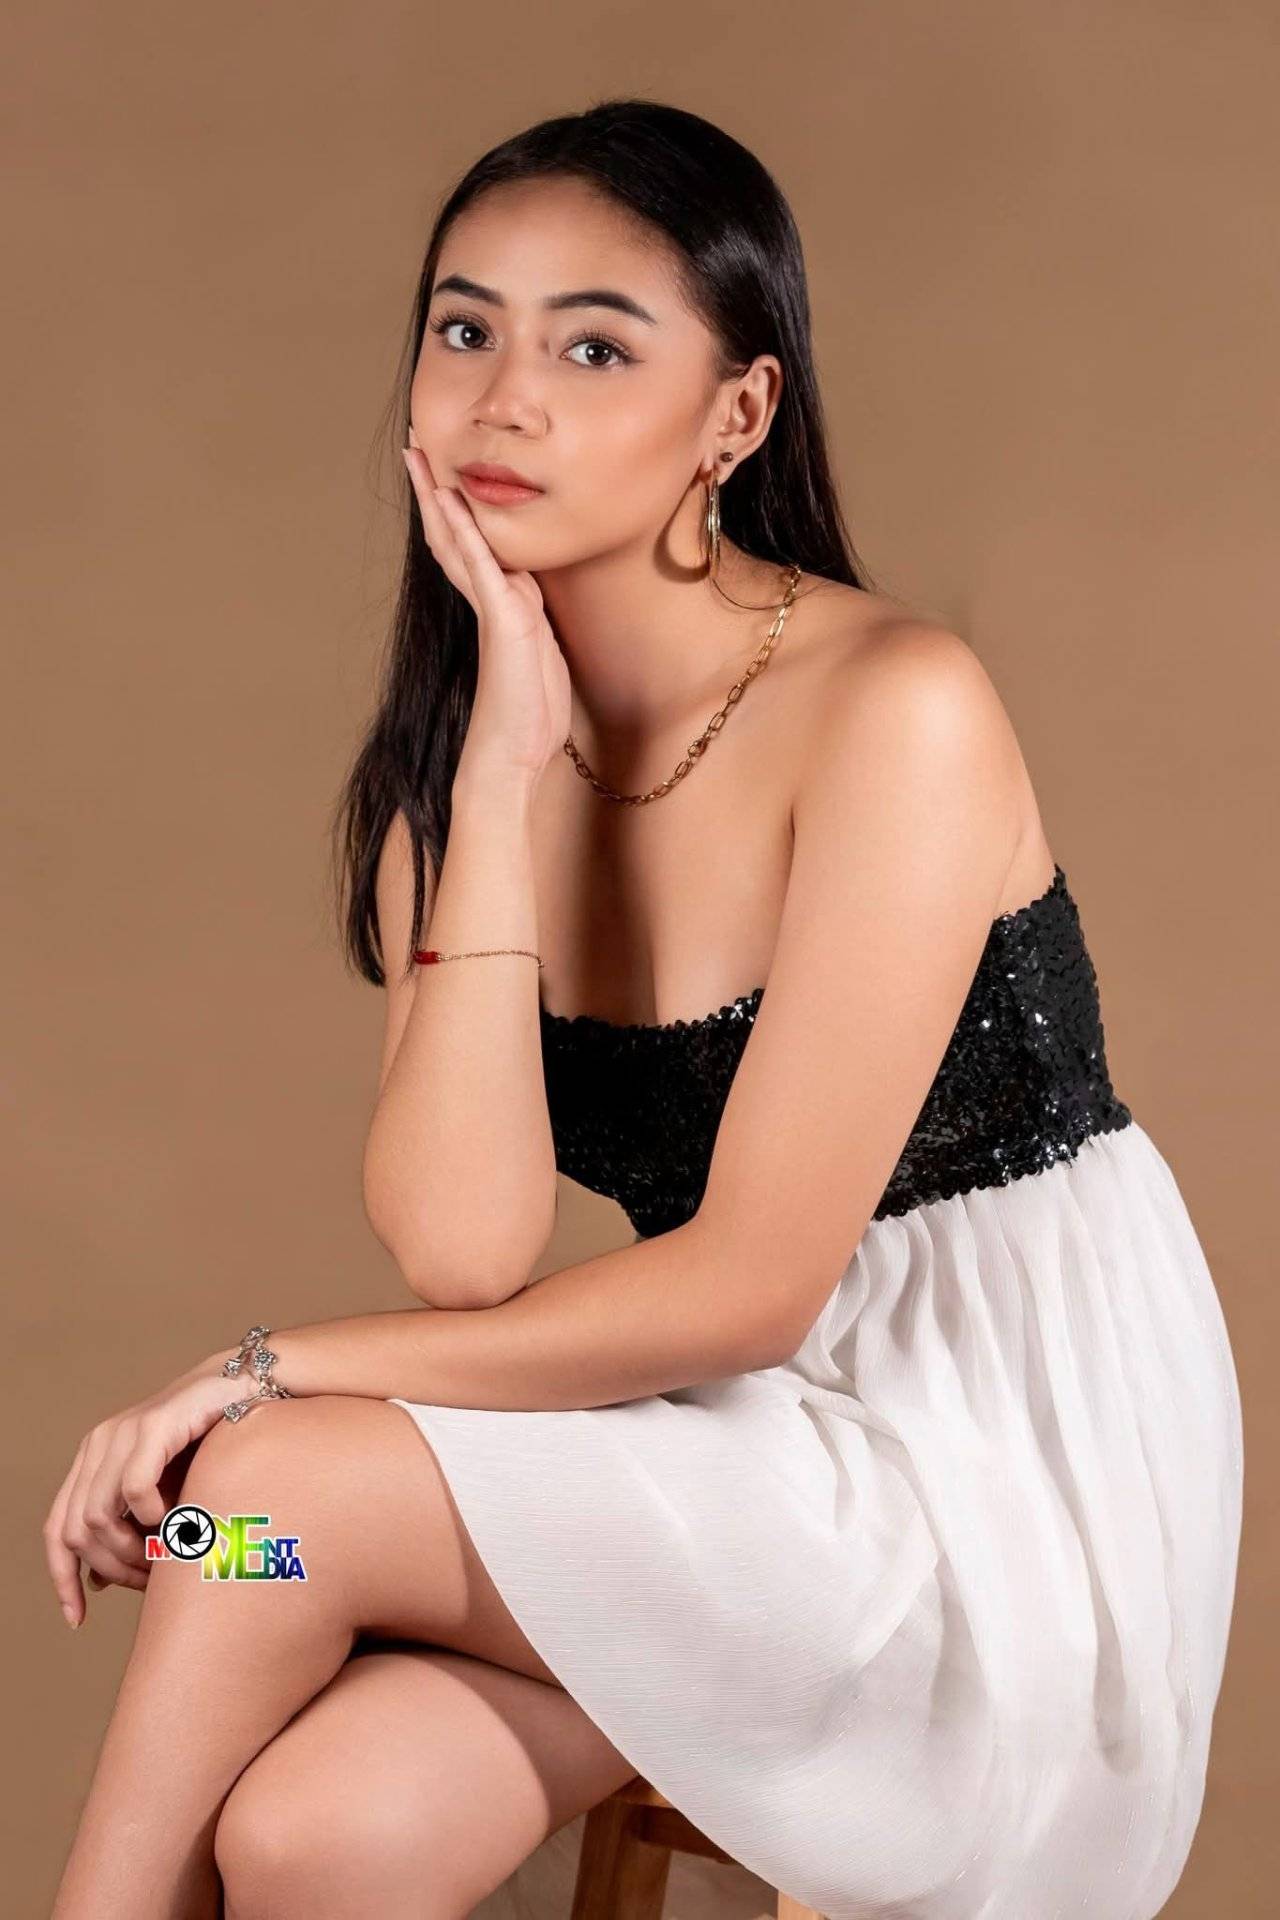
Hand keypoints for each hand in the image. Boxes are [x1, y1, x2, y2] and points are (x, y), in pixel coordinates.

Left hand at [42, 1353, 244, 1625]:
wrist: (246, 1388)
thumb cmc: (209, 1444)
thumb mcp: (162, 1495)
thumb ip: (128, 1530)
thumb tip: (95, 1583)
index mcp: (93, 1461)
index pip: (56, 1529)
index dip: (61, 1577)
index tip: (77, 1618)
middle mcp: (99, 1445)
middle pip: (75, 1531)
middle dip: (111, 1568)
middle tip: (149, 1583)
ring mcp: (122, 1432)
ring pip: (97, 1516)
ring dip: (131, 1550)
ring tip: (166, 1556)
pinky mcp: (152, 1425)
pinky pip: (134, 1490)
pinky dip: (153, 1516)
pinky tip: (177, 1518)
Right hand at [402, 434, 570, 783]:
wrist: (508, 759)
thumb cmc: (527, 718)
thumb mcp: (539, 656)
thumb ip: (530, 621)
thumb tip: (527, 598)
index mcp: (499, 607)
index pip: (470, 548)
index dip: (454, 510)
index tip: (441, 474)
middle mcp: (488, 602)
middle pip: (452, 534)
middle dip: (434, 489)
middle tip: (415, 447)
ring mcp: (492, 610)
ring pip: (458, 542)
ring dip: (439, 497)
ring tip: (419, 458)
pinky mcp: (501, 621)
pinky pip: (482, 567)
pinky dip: (467, 532)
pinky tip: (451, 501)